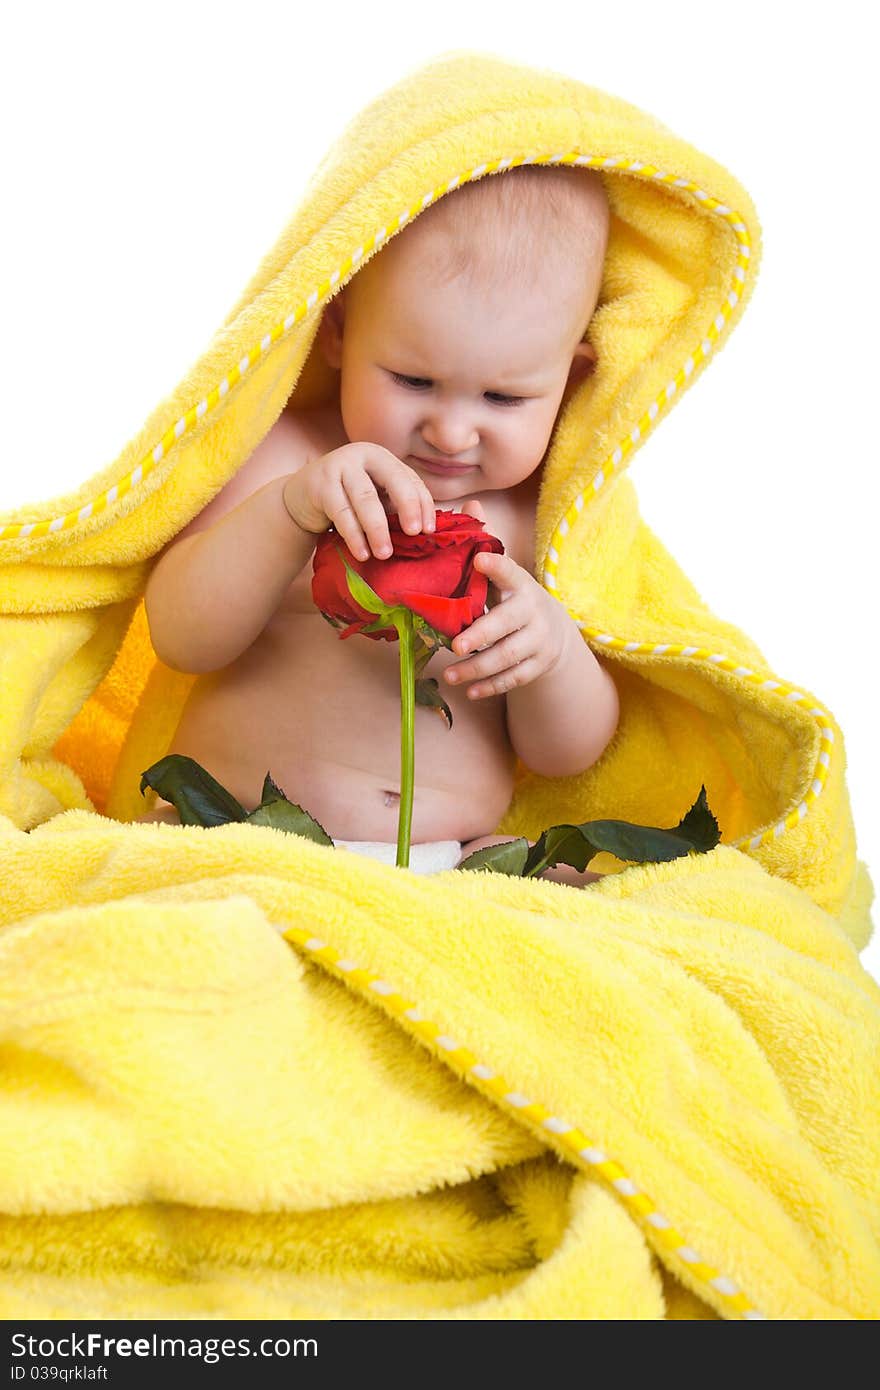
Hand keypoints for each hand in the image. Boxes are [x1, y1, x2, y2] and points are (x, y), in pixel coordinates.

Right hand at [282, 443, 435, 559]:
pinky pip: (342, 513)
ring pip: (366, 499)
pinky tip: (362, 553)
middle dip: (407, 508)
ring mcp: (339, 466)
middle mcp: (362, 454)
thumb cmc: (346, 500)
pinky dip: (354, 535)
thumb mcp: (374, 497)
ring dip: (378, 529)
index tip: (428, 530)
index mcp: (382, 457)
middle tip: (414, 534)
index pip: (410, 479)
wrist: (300, 498)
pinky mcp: (320, 484)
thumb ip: (394, 506)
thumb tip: (423, 530)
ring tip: (385, 554)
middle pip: (393, 481)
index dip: (422, 504)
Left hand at [443, 512, 573, 699]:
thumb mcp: (504, 576)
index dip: (498, 567)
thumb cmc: (514, 600)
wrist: (553, 633)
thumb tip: (470, 505)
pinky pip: (514, 679)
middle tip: (456, 645)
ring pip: (507, 657)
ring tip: (450, 675)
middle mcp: (532, 612)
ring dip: (477, 668)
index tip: (482, 560)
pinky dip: (491, 686)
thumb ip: (485, 544)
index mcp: (520, 584)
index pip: (511, 572)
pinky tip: (470, 690)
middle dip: (482, 635)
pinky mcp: (538, 665)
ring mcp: (538, 641)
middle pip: (507, 625)